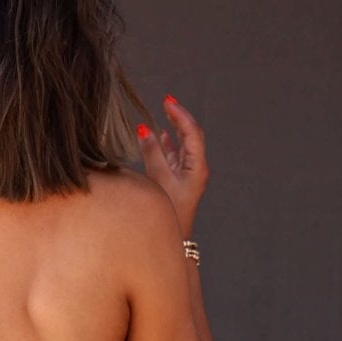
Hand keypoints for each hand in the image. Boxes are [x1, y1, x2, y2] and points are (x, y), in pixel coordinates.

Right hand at [136, 95, 207, 238]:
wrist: (173, 239)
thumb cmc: (168, 213)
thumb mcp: (158, 179)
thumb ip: (151, 153)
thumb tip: (144, 130)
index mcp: (197, 166)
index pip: (191, 132)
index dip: (179, 114)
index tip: (167, 101)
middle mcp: (196, 168)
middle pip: (190, 135)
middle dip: (179, 117)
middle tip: (167, 102)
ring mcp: (188, 174)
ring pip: (183, 145)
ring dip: (173, 129)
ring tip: (164, 113)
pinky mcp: (180, 180)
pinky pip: (176, 155)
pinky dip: (168, 143)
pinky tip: (161, 136)